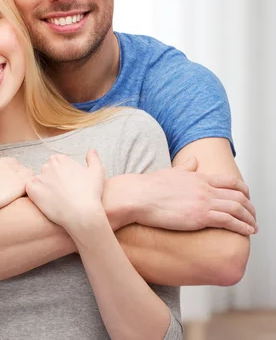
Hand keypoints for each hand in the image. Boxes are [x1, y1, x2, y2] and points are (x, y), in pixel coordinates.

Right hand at [0, 147, 33, 212]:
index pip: (10, 161)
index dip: (9, 168)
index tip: (6, 177)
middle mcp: (7, 167)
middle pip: (19, 167)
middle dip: (19, 173)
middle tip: (15, 183)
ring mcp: (15, 177)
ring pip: (28, 174)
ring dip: (27, 179)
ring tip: (23, 188)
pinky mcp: (20, 188)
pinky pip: (32, 183)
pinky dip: (32, 186)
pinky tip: (28, 193)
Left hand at [26, 151, 105, 230]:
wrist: (82, 214)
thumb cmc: (91, 194)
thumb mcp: (97, 172)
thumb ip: (93, 158)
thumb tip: (91, 150)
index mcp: (60, 159)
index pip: (56, 164)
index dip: (63, 175)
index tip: (69, 185)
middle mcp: (48, 165)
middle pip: (47, 172)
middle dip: (53, 180)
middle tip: (62, 193)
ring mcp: (39, 177)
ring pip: (39, 181)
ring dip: (44, 188)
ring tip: (55, 200)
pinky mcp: (32, 190)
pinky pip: (30, 190)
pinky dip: (35, 195)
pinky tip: (46, 202)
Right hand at [113, 157, 256, 234]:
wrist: (138, 196)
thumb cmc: (149, 186)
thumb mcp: (170, 172)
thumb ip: (184, 167)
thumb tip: (193, 159)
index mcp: (198, 177)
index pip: (229, 181)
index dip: (242, 189)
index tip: (246, 197)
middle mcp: (204, 188)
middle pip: (238, 195)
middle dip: (249, 206)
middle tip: (253, 215)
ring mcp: (203, 202)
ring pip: (237, 209)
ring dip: (249, 218)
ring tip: (253, 226)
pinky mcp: (200, 217)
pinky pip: (229, 221)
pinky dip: (242, 226)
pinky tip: (247, 232)